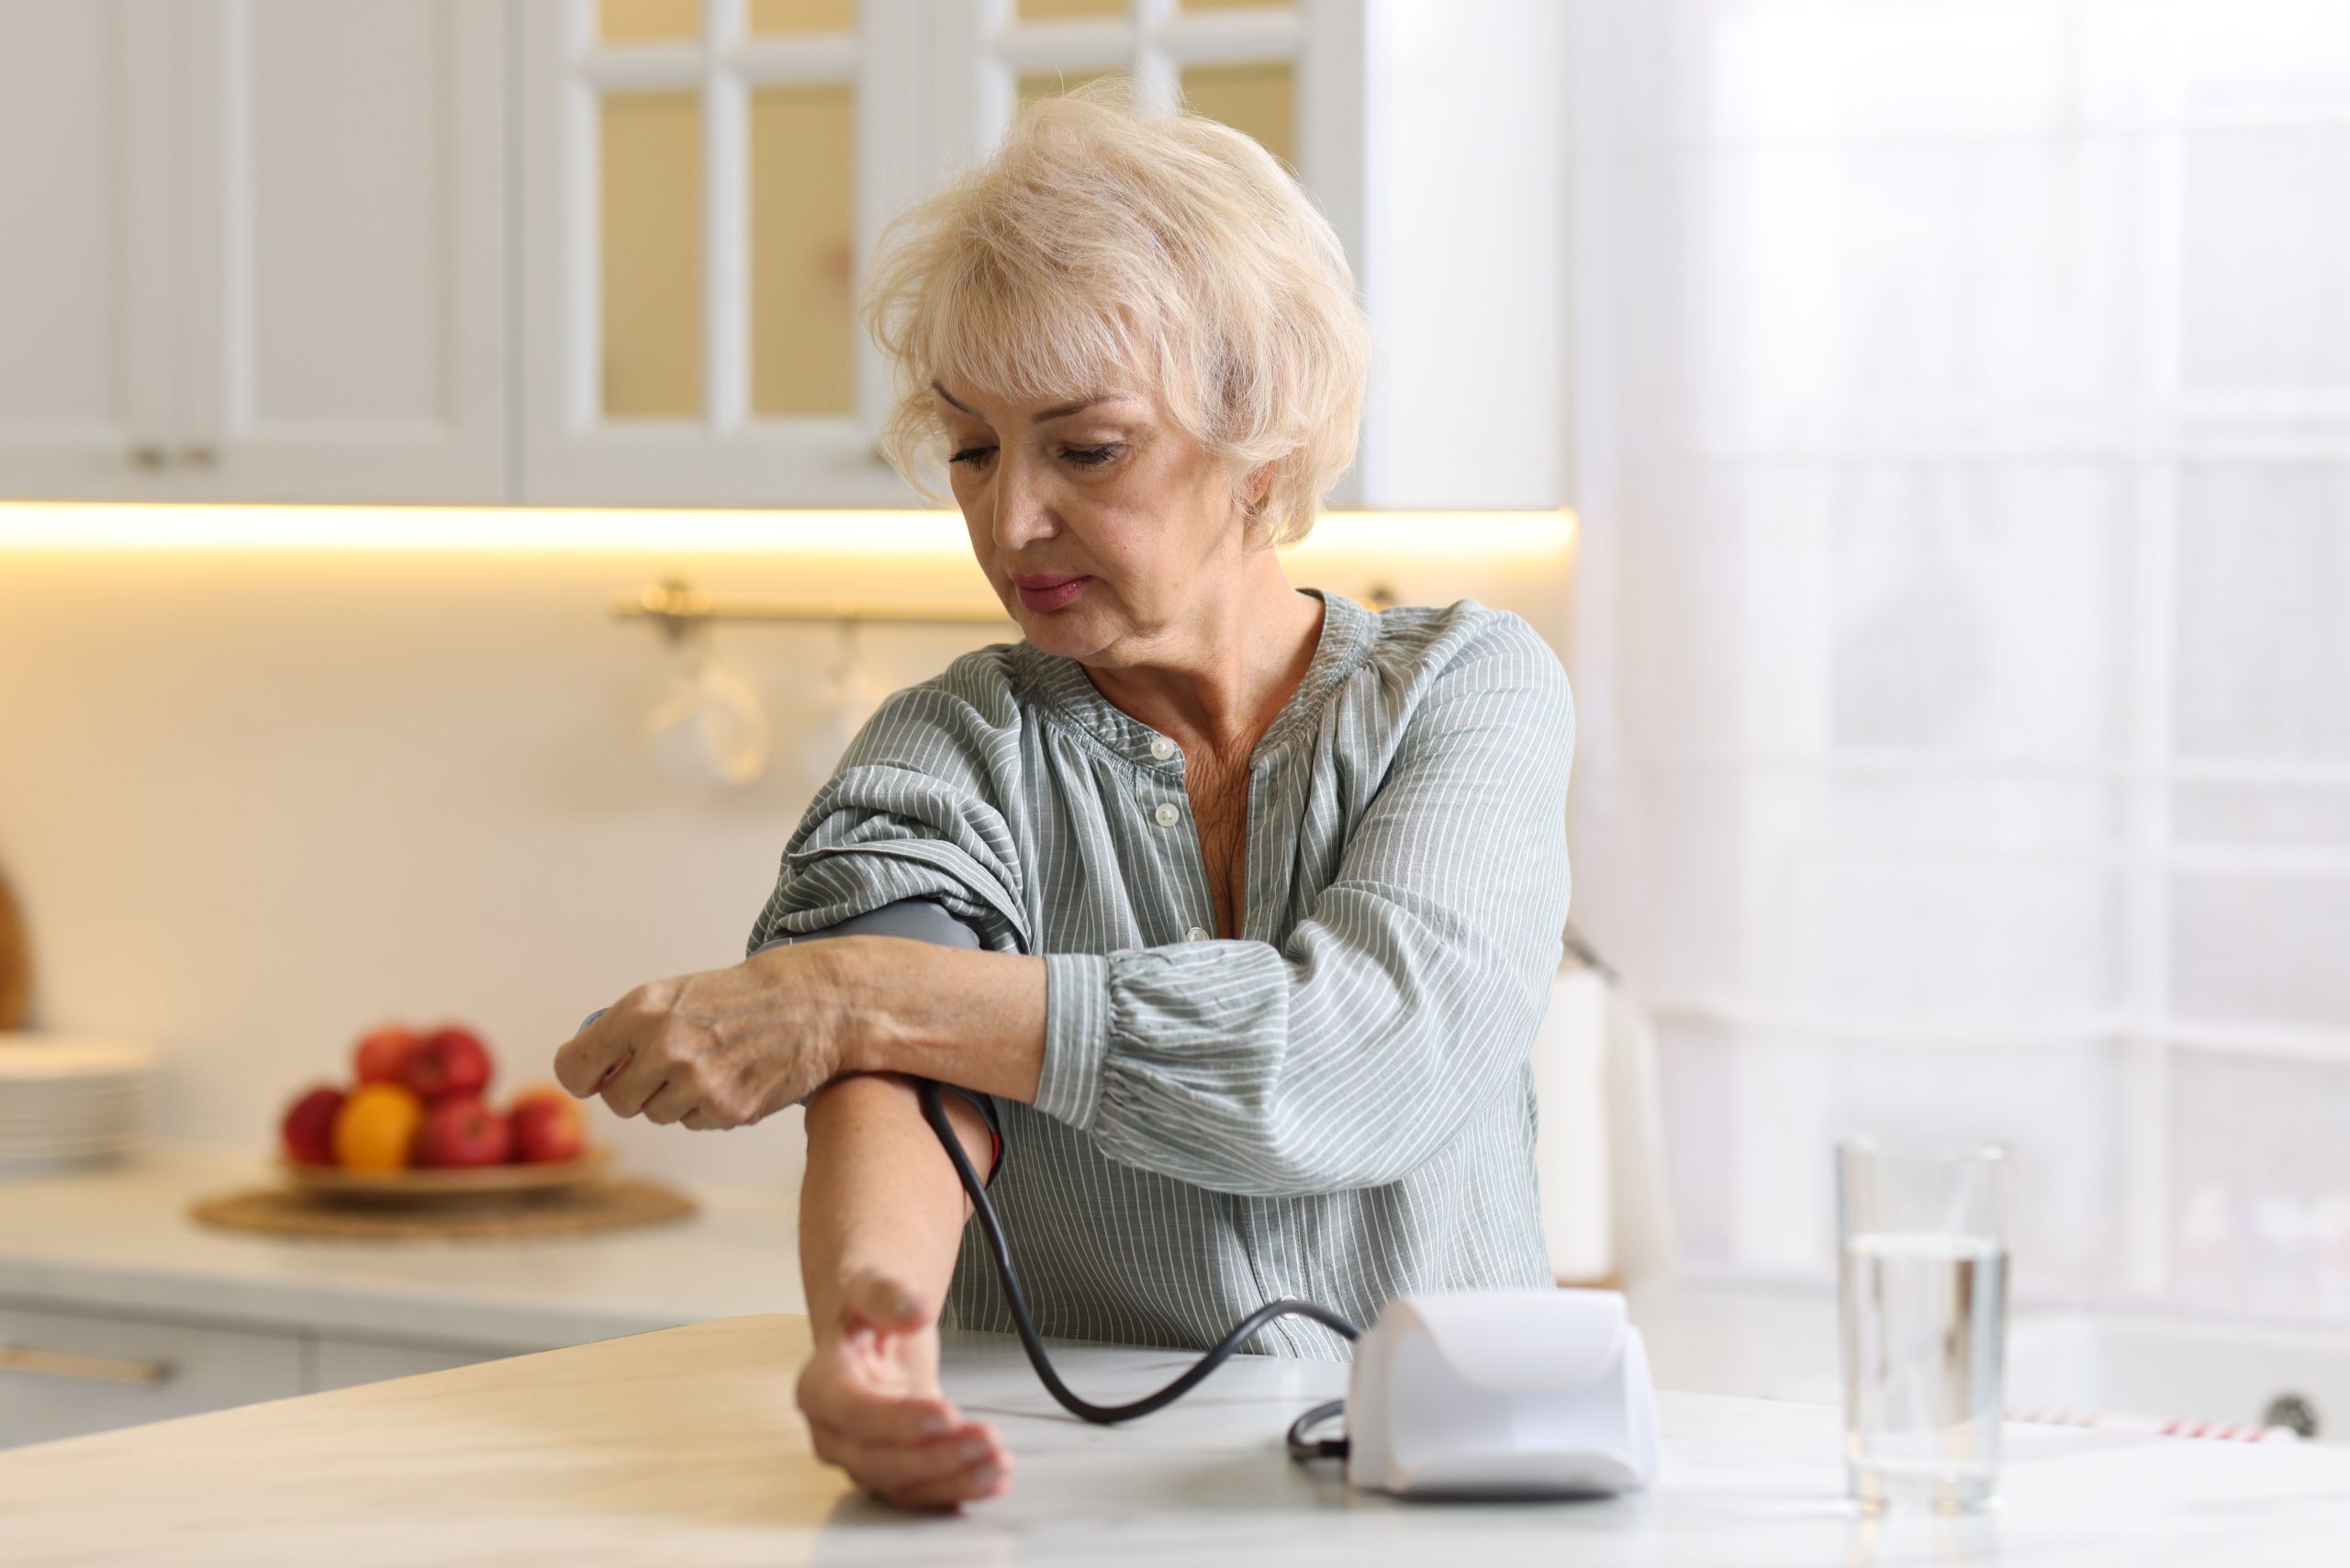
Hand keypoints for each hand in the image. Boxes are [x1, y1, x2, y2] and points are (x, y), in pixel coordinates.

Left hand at [552, 941, 861, 1129]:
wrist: (815, 1003)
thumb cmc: (741, 997)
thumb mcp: (676, 994)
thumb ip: (629, 1029)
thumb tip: (591, 1074)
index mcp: (642, 1010)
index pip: (574, 1066)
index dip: (585, 1075)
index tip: (597, 1076)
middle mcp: (664, 1047)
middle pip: (617, 1100)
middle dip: (636, 1090)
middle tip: (668, 1067)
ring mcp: (696, 1083)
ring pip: (657, 1115)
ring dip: (676, 1099)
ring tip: (712, 1064)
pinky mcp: (727, 1110)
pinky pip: (694, 1123)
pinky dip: (709, 1107)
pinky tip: (735, 1076)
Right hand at [798, 1268, 1013, 1508]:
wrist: (873, 1332)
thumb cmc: (868, 1314)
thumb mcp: (871, 1287)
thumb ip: (887, 1295)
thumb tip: (913, 1310)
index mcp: (820, 1387)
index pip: (855, 1414)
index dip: (899, 1420)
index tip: (947, 1412)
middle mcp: (834, 1433)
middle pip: (880, 1462)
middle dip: (937, 1457)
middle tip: (986, 1439)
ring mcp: (862, 1458)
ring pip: (904, 1486)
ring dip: (956, 1479)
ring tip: (999, 1462)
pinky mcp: (893, 1472)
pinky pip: (923, 1492)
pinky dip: (960, 1488)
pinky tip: (994, 1478)